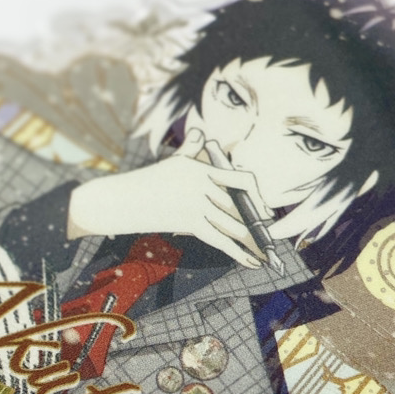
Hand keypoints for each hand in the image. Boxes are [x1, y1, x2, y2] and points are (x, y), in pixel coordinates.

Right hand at [67, 128, 272, 267]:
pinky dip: (239, 253)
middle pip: (242, 206)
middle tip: (270, 236)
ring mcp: (198, 205)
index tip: (262, 208)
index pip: (242, 179)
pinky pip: (222, 241)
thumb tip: (199, 132)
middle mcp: (204, 186)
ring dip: (254, 241)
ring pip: (235, 225)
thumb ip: (191, 148)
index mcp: (204, 170)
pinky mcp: (191, 223)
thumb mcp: (172, 161)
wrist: (125, 200)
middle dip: (258, 223)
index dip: (256, 195)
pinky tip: (252, 261)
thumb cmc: (150, 180)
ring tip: (267, 253)